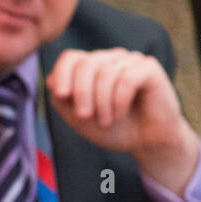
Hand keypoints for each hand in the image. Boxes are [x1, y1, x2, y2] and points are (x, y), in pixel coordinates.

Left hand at [47, 48, 200, 195]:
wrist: (146, 144)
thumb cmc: (114, 129)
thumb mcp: (80, 119)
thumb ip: (62, 100)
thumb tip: (51, 79)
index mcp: (93, 67)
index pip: (71, 57)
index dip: (62, 74)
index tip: (61, 95)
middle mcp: (111, 59)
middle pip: (86, 63)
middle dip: (82, 92)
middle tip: (85, 116)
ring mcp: (131, 61)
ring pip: (106, 72)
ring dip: (102, 102)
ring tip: (106, 121)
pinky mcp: (149, 69)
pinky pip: (128, 78)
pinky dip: (119, 100)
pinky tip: (120, 114)